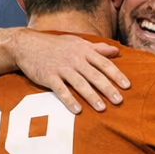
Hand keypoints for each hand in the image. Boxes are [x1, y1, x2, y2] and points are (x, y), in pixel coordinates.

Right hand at [12, 30, 128, 113]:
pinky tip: (77, 110)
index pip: (104, 63)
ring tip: (102, 108)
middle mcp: (74, 59)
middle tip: (119, 101)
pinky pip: (60, 90)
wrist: (27, 45)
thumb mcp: (77, 42)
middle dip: (108, 88)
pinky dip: (69, 100)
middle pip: (94, 75)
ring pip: (79, 83)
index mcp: (83, 50)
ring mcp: (61, 68)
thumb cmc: (55, 45)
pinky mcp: (48, 76)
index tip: (127, 86)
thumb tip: (116, 51)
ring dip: (91, 96)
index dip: (116, 75)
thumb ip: (97, 48)